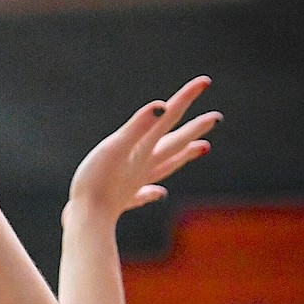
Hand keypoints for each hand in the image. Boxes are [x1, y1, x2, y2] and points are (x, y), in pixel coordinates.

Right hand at [66, 78, 219, 221]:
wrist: (86, 222)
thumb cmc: (96, 183)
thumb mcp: (115, 148)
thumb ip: (138, 127)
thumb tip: (163, 107)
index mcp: (145, 151)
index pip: (169, 118)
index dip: (186, 98)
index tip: (205, 81)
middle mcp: (146, 167)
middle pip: (176, 143)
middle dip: (195, 128)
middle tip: (216, 118)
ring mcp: (136, 184)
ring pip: (167, 166)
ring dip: (184, 155)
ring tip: (201, 149)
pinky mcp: (123, 200)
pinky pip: (145, 192)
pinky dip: (154, 190)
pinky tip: (160, 192)